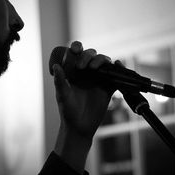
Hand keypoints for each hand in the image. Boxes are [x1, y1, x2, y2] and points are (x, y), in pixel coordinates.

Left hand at [52, 41, 114, 172]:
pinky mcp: (109, 87)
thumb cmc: (68, 111)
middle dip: (88, 55)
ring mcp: (98, 79)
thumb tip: (56, 66)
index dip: (77, 47)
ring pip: (104, 63)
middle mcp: (87, 73)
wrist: (80, 127)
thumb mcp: (62, 95)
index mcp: (74, 71)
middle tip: (83, 66)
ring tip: (95, 67)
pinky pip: (116, 76)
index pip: (76, 54)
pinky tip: (118, 64)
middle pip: (92, 55)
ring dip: (102, 60)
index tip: (75, 49)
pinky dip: (119, 68)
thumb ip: (60, 81)